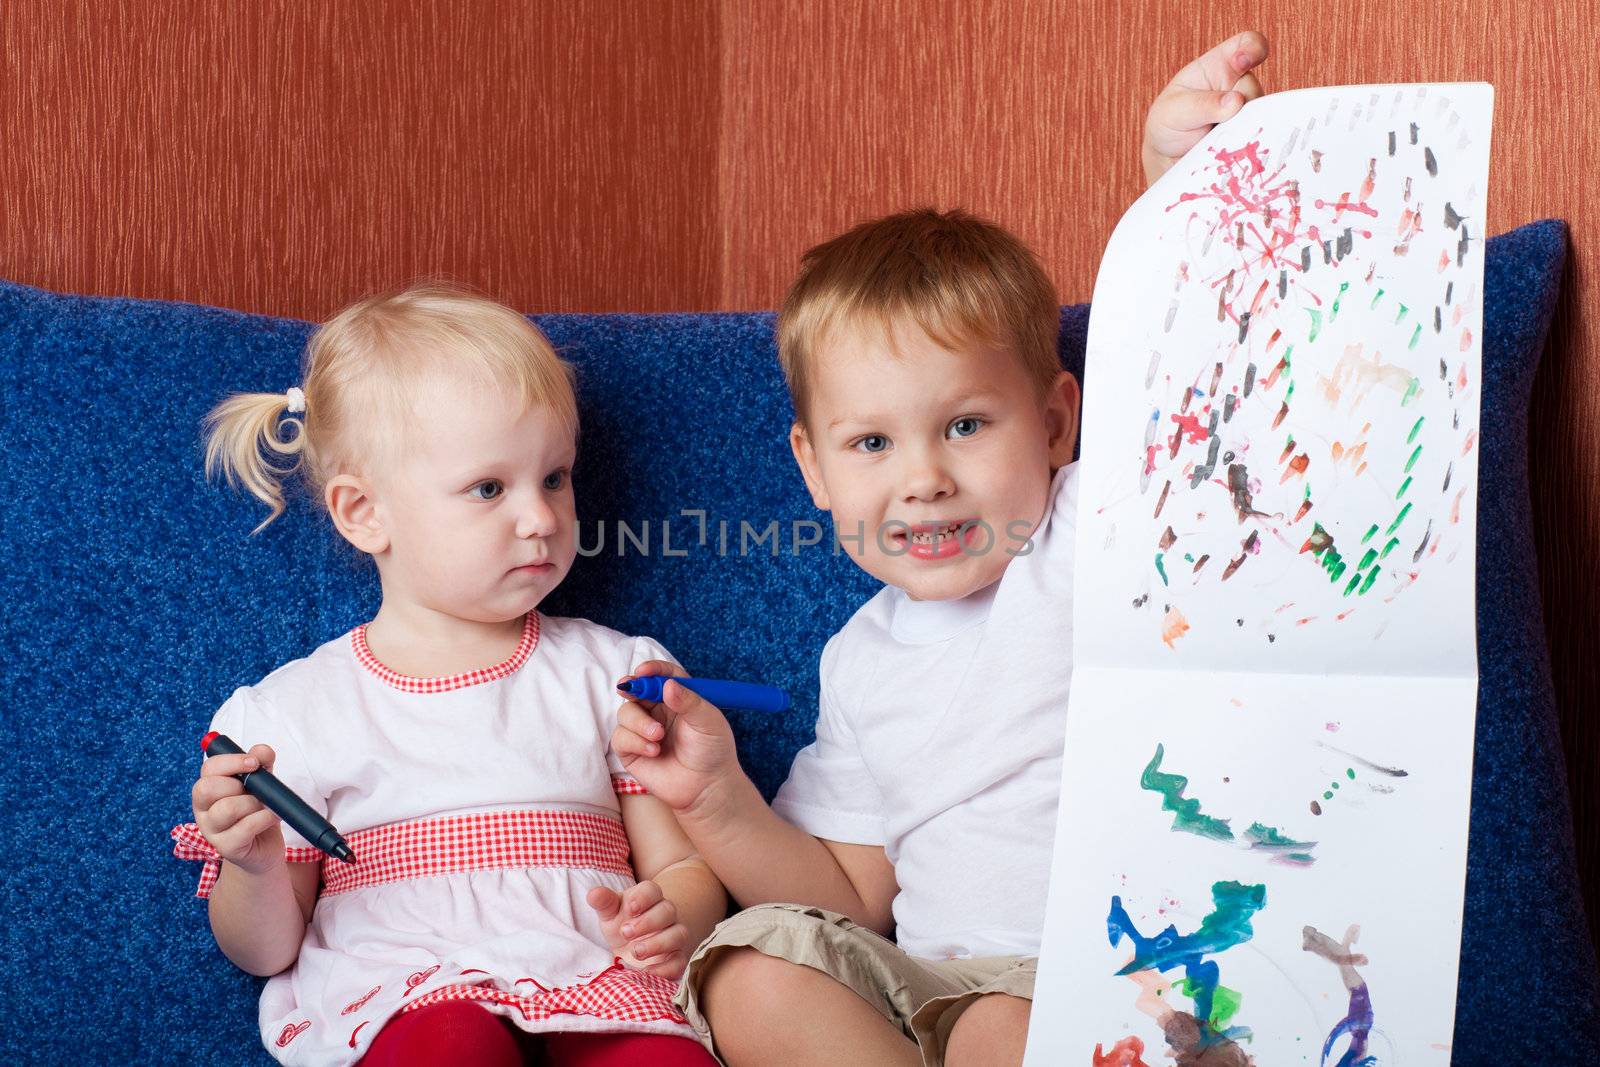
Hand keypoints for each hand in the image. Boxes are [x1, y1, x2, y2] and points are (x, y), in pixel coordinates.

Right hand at [191, 743, 285, 875]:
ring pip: (226, 809)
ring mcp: (211, 831)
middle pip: (206, 788)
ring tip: (265, 806)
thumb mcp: (262, 782)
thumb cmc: (258, 810)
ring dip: (253, 803)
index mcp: (208, 789)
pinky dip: (264, 818)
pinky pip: (244, 828)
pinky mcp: (226, 848)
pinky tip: (272, 817)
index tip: (254, 763)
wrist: (265, 846)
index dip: (231, 761)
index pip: (208, 768)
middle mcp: (203, 810)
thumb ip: (262, 763)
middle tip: (256, 791)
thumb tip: (261, 751)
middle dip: (237, 785)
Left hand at [586, 880, 690, 977]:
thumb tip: (593, 894)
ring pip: (678, 934)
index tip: (629, 909)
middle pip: (668, 911)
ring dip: (658, 943)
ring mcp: (673, 935)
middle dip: (648, 922)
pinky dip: (666, 969)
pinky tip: (647, 972)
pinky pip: (680, 962)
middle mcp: (665, 914)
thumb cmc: (621, 923)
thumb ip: (603, 902)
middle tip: (625, 933)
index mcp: (649, 898)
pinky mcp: (676, 958)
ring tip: (635, 952)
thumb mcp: (609, 913)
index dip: (643, 897)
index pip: (652, 890)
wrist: (632, 947)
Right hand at [612, 661, 740, 813]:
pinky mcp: (632, 751)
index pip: (662, 675)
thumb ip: (689, 701)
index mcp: (678, 697)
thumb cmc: (713, 751)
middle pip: (636, 689)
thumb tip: (668, 685)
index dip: (652, 669)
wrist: (708, 786)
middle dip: (632, 688)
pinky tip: (654, 751)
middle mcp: (658, 710)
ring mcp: (643, 730)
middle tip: (631, 690)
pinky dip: (635, 741)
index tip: (643, 671)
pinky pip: (621, 737)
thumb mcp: (709, 721)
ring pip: (625, 712)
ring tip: (658, 736)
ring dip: (639, 722)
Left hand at [1142, 31, 1269, 185]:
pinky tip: (1227, 151)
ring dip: (1238, 130)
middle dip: (1235, 107)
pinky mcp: (1255, 135)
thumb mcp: (1175, 111)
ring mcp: (1251, 111)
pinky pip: (1263, 139)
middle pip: (1253, 89)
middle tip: (1211, 123)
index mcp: (1221, 65)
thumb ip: (1202, 104)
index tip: (1244, 60)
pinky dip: (1246, 147)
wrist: (1172, 160)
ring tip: (1211, 139)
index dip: (1252, 48)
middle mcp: (1241, 85)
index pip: (1247, 44)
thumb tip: (1237, 101)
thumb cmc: (1170, 124)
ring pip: (1261, 117)